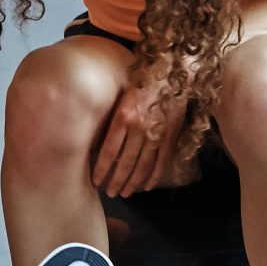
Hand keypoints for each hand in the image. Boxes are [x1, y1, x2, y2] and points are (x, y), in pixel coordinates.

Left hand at [92, 80, 190, 198]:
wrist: (172, 71)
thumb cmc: (140, 82)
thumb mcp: (120, 96)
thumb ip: (111, 117)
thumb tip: (94, 139)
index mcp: (123, 117)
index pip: (108, 151)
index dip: (101, 169)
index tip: (95, 182)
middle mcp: (139, 127)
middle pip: (125, 162)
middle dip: (116, 180)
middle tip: (109, 193)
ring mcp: (157, 132)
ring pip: (143, 165)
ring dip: (133, 182)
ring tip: (124, 193)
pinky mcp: (171, 134)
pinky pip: (161, 160)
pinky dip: (154, 175)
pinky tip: (146, 187)